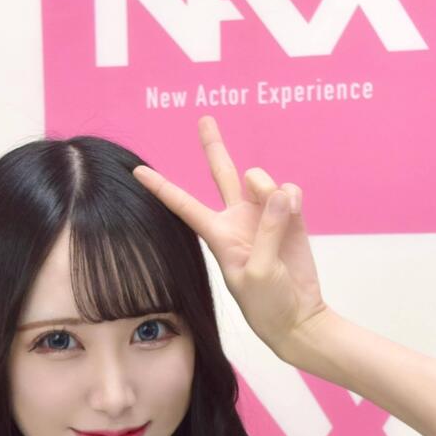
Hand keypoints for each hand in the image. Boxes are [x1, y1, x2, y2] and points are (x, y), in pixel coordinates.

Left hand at [131, 115, 327, 355]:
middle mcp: (237, 219)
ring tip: (280, 215)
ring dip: (269, 189)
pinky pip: (289, 189)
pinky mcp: (290, 216)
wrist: (299, 317)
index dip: (161, 187)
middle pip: (221, 173)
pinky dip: (292, 198)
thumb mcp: (259, 272)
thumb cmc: (268, 304)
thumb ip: (268, 230)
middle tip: (204, 119)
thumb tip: (280, 192)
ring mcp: (264, 215)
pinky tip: (294, 213)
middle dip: (213, 146)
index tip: (137, 171)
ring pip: (261, 178)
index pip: (183, 205)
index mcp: (218, 235)